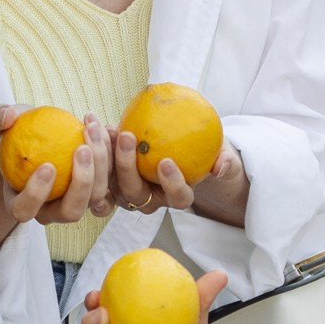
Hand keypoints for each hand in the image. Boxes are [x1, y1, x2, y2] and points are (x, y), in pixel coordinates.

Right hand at [0, 106, 112, 259]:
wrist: (38, 137)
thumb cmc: (15, 133)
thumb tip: (7, 117)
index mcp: (22, 203)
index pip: (25, 210)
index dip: (36, 194)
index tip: (47, 165)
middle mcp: (51, 211)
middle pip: (71, 212)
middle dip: (81, 183)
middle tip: (82, 148)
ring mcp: (79, 203)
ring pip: (97, 199)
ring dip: (102, 165)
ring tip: (93, 129)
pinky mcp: (100, 190)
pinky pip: (114, 181)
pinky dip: (117, 157)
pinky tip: (110, 128)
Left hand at [108, 125, 249, 227]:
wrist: (183, 150)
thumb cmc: (205, 153)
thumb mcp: (221, 154)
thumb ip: (225, 160)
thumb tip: (221, 165)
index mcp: (177, 196)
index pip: (177, 197)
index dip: (172, 183)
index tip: (166, 161)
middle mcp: (150, 199)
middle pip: (134, 191)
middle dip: (128, 166)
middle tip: (129, 137)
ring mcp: (127, 190)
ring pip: (111, 182)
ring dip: (106, 156)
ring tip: (109, 128)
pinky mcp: (111, 178)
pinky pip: (101, 167)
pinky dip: (99, 147)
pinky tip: (99, 124)